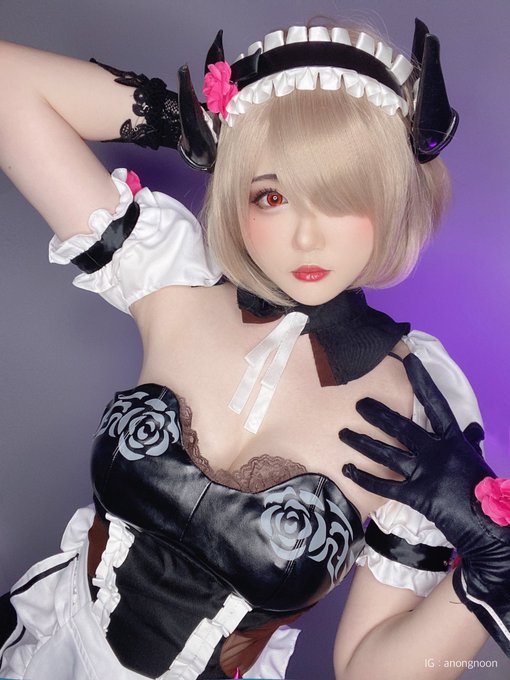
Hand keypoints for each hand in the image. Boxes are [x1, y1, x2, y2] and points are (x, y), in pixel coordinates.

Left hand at [340, 353, 494, 549]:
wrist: (490, 529)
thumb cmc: (485, 493)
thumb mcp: (478, 461)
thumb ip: (470, 442)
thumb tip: (474, 428)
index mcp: (454, 440)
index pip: (436, 404)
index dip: (422, 381)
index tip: (409, 362)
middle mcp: (438, 452)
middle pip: (402, 427)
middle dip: (377, 414)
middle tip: (358, 403)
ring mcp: (426, 473)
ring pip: (387, 453)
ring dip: (362, 443)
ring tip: (343, 433)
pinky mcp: (417, 496)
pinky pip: (384, 485)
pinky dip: (363, 477)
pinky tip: (346, 468)